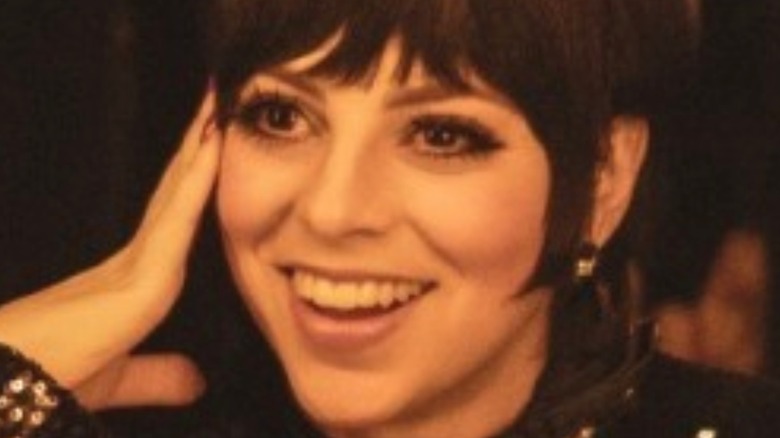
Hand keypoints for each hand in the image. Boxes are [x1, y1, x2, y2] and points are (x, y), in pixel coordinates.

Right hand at [0, 89, 220, 409]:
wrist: (14, 389)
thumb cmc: (54, 379)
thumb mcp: (121, 375)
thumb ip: (157, 375)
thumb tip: (195, 382)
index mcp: (133, 280)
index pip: (172, 220)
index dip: (192, 182)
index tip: (212, 145)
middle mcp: (133, 262)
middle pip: (174, 196)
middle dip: (195, 151)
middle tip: (217, 104)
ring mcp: (134, 264)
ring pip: (178, 198)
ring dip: (200, 152)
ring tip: (218, 106)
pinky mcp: (139, 279)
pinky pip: (177, 223)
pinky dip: (197, 184)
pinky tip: (211, 149)